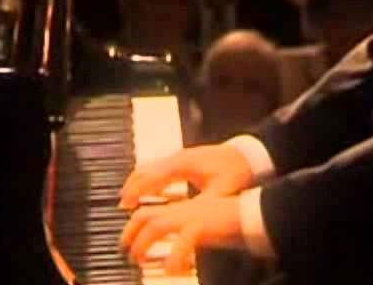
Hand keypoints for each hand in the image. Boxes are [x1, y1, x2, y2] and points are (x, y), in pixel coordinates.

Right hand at [118, 144, 254, 208]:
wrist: (249, 154)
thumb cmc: (236, 171)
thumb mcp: (219, 192)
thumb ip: (201, 206)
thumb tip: (184, 219)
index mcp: (182, 165)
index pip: (151, 178)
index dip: (136, 192)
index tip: (125, 205)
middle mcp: (177, 157)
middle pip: (145, 169)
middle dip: (132, 186)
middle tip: (122, 204)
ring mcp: (180, 156)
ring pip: (150, 166)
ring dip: (139, 181)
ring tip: (131, 198)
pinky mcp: (184, 159)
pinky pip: (159, 167)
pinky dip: (149, 178)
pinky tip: (150, 190)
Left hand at [120, 193, 244, 272]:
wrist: (255, 213)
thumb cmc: (235, 222)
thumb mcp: (207, 227)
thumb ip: (192, 233)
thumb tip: (182, 246)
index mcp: (184, 209)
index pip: (150, 212)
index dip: (134, 224)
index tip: (127, 239)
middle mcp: (184, 210)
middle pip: (145, 215)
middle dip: (130, 233)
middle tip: (125, 251)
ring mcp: (191, 216)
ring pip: (156, 225)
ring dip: (143, 243)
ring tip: (140, 261)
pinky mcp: (201, 226)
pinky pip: (180, 244)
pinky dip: (174, 258)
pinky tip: (173, 272)